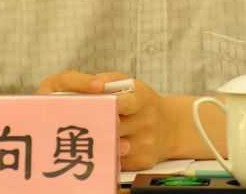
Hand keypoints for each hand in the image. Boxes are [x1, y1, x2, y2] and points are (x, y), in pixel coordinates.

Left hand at [37, 71, 176, 170]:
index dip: (103, 106)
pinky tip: (98, 151)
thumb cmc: (140, 101)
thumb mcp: (128, 83)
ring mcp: (147, 144)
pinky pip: (118, 163)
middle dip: (95, 127)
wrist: (170, 126)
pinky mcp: (143, 162)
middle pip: (115, 128)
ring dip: (98, 144)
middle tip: (75, 126)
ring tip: (82, 140)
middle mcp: (147, 122)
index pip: (122, 102)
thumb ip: (107, 81)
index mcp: (142, 98)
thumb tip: (89, 85)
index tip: (86, 108)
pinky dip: (106, 157)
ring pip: (114, 148)